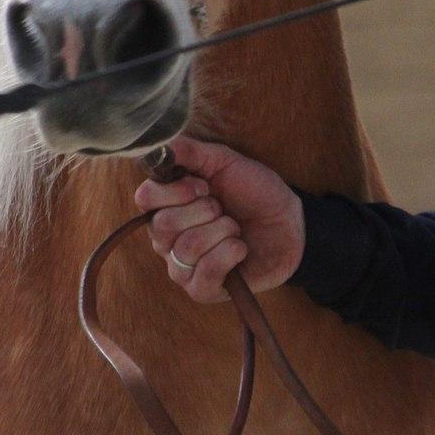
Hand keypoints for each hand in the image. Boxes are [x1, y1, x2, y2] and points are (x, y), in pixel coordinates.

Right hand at [134, 136, 305, 302]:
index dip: (174, 190)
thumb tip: (161, 144)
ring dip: (221, 232)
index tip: (203, 185)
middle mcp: (166, 238)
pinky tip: (240, 248)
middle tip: (222, 208)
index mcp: (166, 205)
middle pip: (163, 225)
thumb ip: (190, 151)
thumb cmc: (254, 190)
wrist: (289, 222)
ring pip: (186, 249)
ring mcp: (182, 266)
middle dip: (203, 211)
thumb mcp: (224, 162)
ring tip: (235, 228)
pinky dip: (228, 255)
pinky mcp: (201, 290)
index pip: (145, 198)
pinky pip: (203, 275)